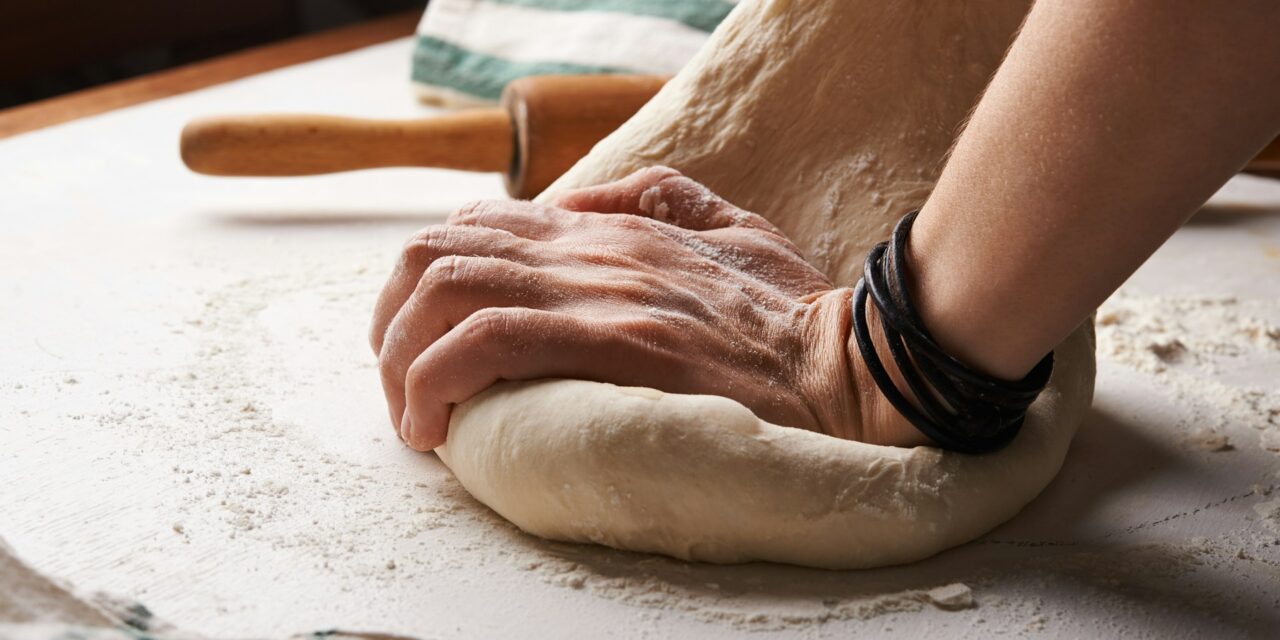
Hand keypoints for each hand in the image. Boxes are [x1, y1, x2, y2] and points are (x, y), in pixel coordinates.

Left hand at [369, 167, 924, 450]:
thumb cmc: (794, 314)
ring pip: (446, 289)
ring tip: (413, 417)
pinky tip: (436, 426)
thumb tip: (581, 199)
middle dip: (391, 322)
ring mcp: (600, 291)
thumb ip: (659, 197)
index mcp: (609, 228)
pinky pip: (487, 342)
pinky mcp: (614, 341)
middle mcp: (590, 249)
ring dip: (401, 357)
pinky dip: (437, 380)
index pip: (476, 225)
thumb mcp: (731, 226)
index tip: (426, 346)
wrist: (851, 365)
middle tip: (402, 388)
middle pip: (437, 252)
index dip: (426, 283)